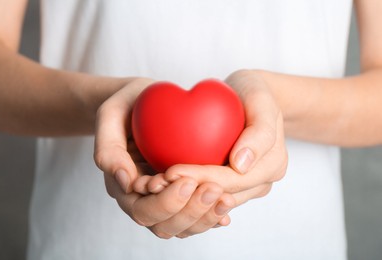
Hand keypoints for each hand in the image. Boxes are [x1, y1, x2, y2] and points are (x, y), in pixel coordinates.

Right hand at [94, 78, 233, 237]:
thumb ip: (109, 148)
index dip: (166, 202)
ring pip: (182, 226)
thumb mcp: (110, 116)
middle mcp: (141, 200)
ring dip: (204, 217)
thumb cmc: (126, 107)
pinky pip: (194, 216)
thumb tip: (126, 182)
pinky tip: (226, 206)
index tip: (188, 180)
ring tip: (226, 198)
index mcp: (123, 186)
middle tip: (214, 189)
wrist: (139, 105)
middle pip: (164, 225)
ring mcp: (160, 200)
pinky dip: (210, 216)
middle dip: (190, 211)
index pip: (143, 209)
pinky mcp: (178, 196)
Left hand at [135, 70, 287, 207]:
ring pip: (212, 203)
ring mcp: (246, 186)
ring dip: (182, 199)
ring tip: (153, 186)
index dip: (201, 179)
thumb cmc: (254, 94)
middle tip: (154, 183)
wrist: (251, 97)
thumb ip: (259, 132)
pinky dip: (185, 193)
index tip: (170, 172)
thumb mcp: (261, 100)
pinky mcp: (230, 184)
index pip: (233, 180)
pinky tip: (161, 186)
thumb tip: (241, 165)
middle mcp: (261, 182)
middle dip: (186, 194)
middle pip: (220, 197)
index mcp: (273, 166)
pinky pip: (207, 195)